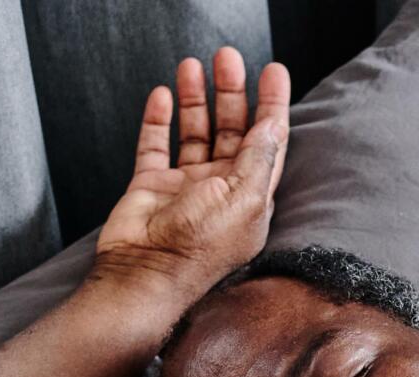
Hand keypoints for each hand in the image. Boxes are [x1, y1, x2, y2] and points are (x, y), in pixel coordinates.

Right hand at [92, 48, 291, 303]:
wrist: (144, 276)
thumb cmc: (198, 248)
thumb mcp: (243, 199)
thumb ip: (258, 158)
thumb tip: (273, 123)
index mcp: (251, 196)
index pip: (268, 141)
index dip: (272, 105)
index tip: (274, 72)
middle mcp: (221, 189)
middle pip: (231, 129)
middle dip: (231, 92)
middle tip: (228, 58)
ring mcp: (185, 188)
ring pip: (194, 132)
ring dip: (196, 98)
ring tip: (193, 65)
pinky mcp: (151, 187)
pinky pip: (155, 146)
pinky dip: (158, 120)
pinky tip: (161, 96)